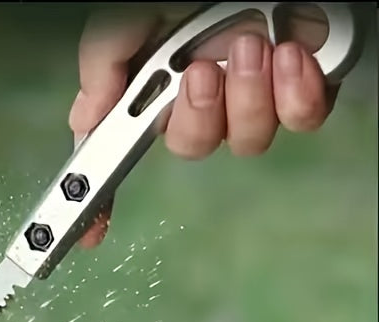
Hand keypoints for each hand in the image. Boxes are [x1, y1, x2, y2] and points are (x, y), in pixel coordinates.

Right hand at [73, 5, 335, 246]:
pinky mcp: (304, 84)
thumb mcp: (126, 16)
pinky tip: (289, 57)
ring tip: (250, 46)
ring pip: (247, 143)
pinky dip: (296, 95)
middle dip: (195, 118)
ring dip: (246, 99)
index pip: (121, 150)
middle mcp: (202, 90)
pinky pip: (303, 120)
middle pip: (190, 148)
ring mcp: (253, 91)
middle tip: (201, 72)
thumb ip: (102, 63)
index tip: (91, 231)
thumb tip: (85, 120)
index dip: (103, 196)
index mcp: (156, 78)